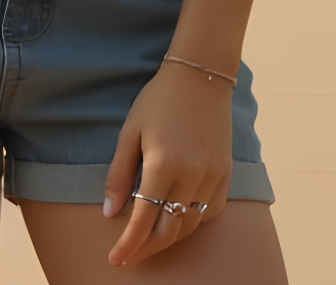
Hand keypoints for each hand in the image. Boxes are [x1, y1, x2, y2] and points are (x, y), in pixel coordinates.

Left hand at [101, 63, 232, 266]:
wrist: (200, 76)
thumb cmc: (158, 101)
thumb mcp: (130, 132)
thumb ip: (120, 175)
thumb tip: (110, 212)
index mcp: (162, 165)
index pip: (142, 220)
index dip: (128, 244)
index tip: (115, 259)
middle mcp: (191, 176)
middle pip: (168, 230)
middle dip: (146, 248)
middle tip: (129, 254)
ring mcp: (212, 176)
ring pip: (190, 225)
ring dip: (169, 236)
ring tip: (150, 237)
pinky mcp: (225, 174)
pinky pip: (210, 212)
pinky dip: (193, 221)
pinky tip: (179, 216)